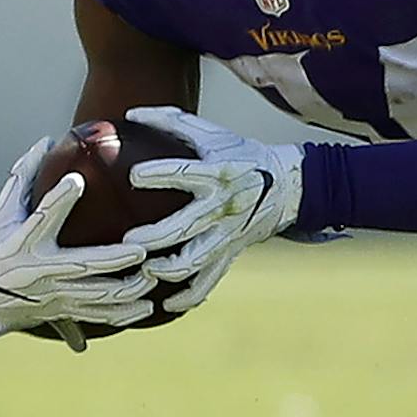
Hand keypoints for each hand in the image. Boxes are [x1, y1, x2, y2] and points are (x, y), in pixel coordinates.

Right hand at [0, 139, 153, 340]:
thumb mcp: (3, 212)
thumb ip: (24, 177)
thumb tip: (48, 139)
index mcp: (22, 241)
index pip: (40, 217)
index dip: (57, 200)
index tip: (77, 181)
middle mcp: (37, 271)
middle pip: (79, 265)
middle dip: (111, 260)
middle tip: (142, 250)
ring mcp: (52, 295)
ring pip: (94, 297)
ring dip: (125, 291)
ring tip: (152, 278)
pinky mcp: (63, 312)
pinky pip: (97, 317)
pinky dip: (124, 314)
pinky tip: (148, 307)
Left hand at [121, 107, 304, 313]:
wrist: (288, 186)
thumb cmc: (241, 155)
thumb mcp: (213, 134)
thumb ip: (172, 122)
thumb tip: (128, 112)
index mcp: (218, 173)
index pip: (188, 173)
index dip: (162, 174)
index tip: (134, 175)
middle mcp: (222, 207)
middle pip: (188, 226)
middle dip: (158, 236)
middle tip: (129, 242)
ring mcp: (228, 234)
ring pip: (199, 259)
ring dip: (173, 268)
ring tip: (147, 271)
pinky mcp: (231, 252)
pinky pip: (211, 280)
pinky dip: (190, 296)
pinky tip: (166, 304)